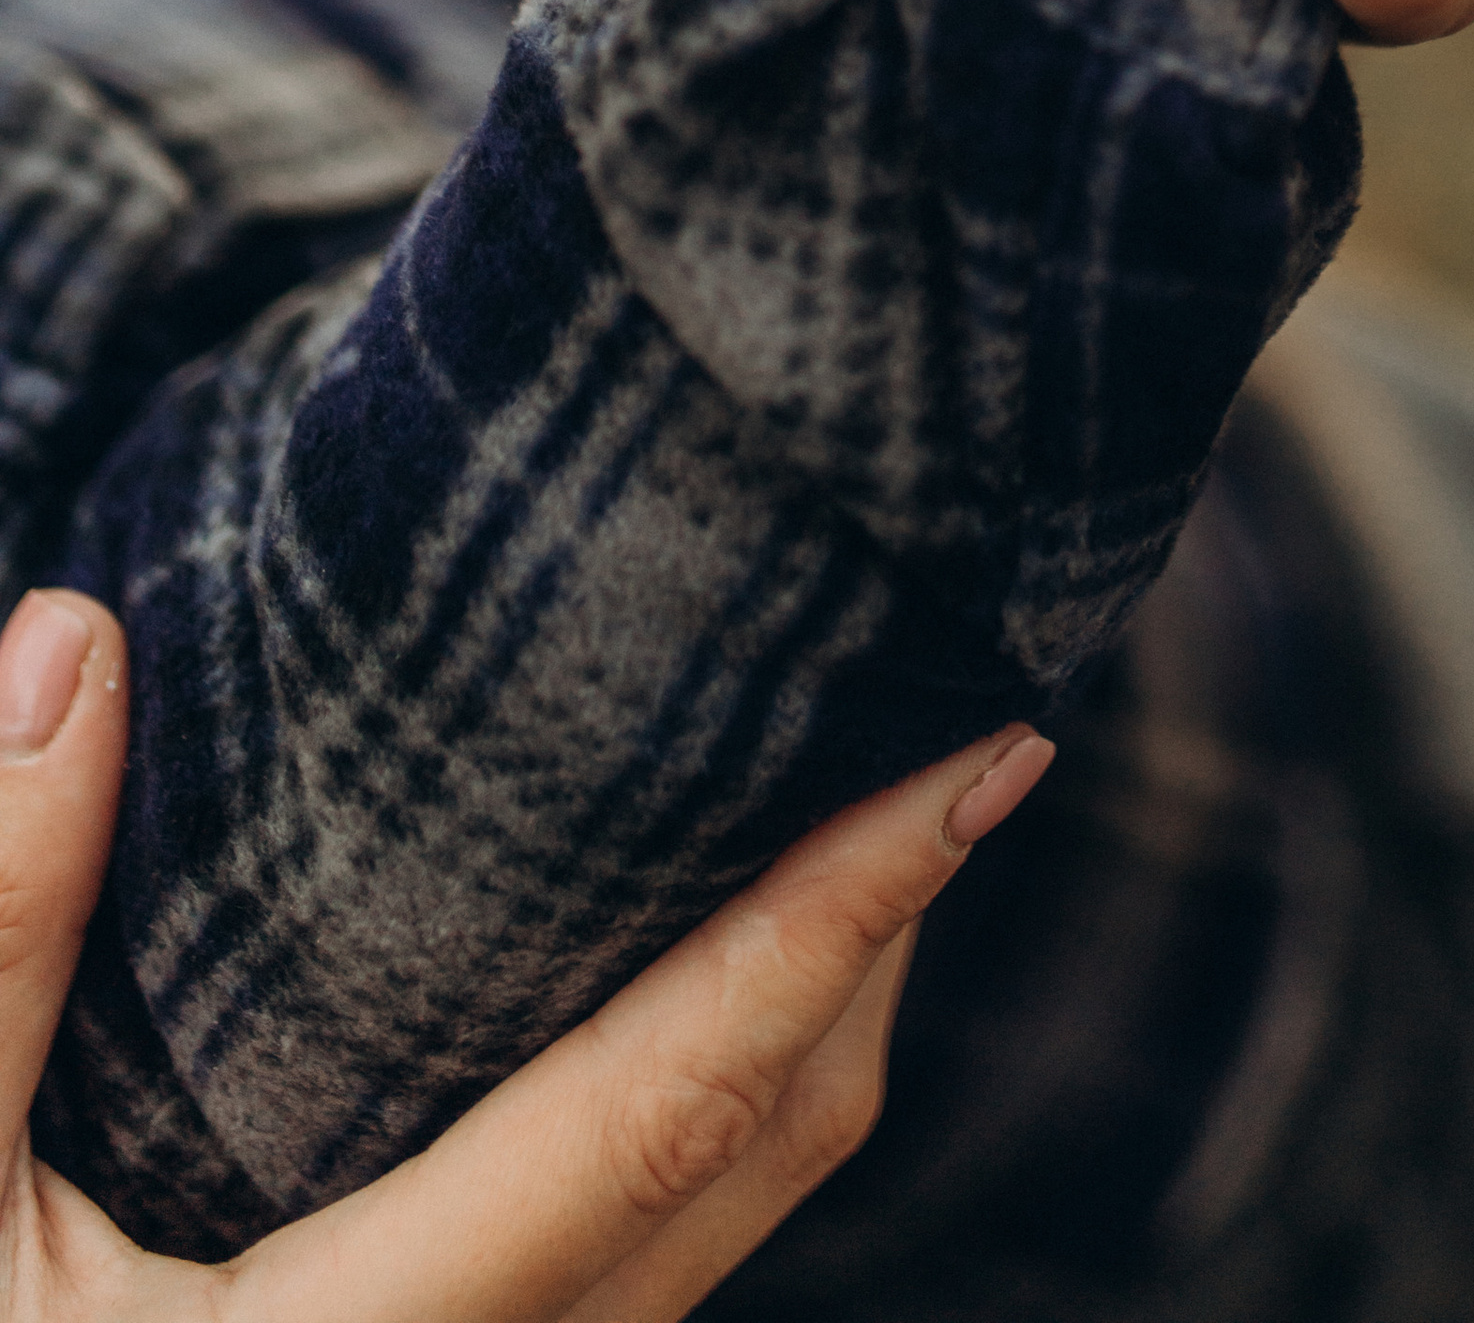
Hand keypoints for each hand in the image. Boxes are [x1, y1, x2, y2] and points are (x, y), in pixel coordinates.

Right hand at [0, 589, 1050, 1322]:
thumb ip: (0, 931)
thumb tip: (67, 639)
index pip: (678, 1106)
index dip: (847, 918)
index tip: (988, 758)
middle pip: (778, 1138)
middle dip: (881, 925)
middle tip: (953, 707)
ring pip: (755, 1191)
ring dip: (825, 994)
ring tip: (870, 782)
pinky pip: (686, 1221)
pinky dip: (738, 1064)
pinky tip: (716, 934)